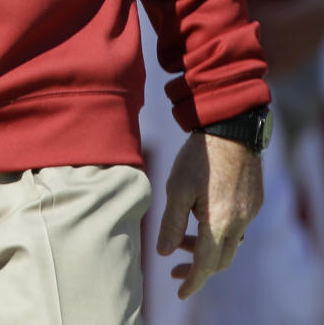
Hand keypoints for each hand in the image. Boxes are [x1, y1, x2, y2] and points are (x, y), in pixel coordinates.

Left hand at [157, 131, 263, 298]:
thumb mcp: (176, 188)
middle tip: (176, 268)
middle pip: (221, 260)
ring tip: (184, 238)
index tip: (180, 292)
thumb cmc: (199, 156)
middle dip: (198, 268)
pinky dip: (221, 232)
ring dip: (208, 248)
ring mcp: (250, 212)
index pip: (205, 265)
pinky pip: (239, 227)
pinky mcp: (255, 200)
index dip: (192, 281)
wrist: (230, 127)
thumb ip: (170, 223)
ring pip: (231, 244)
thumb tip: (164, 252)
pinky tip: (205, 219)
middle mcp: (239, 222)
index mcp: (219, 223)